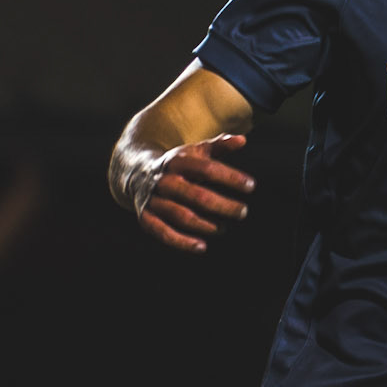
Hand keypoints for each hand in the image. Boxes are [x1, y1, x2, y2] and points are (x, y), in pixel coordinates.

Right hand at [135, 135, 254, 253]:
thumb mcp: (195, 151)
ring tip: (223, 229)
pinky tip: (202, 247)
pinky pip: (162, 232)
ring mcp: (153, 199)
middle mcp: (164, 180)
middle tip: (243, 212)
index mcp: (178, 161)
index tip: (251, 186)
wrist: (136, 170)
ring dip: (205, 225)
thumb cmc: (177, 163)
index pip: (207, 169)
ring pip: (181, 215)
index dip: (230, 177)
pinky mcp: (145, 216)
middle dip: (222, 205)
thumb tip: (242, 140)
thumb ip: (219, 146)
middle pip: (196, 195)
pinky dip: (181, 242)